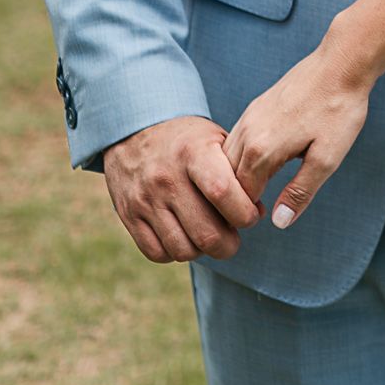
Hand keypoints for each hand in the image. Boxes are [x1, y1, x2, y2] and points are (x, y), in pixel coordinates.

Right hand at [104, 115, 262, 263]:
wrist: (133, 130)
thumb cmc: (187, 140)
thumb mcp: (215, 141)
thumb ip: (237, 174)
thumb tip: (256, 212)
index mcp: (193, 152)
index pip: (223, 192)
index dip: (244, 214)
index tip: (251, 215)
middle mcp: (166, 177)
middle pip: (206, 233)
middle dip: (229, 245)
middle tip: (233, 238)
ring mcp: (144, 199)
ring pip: (182, 250)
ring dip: (202, 252)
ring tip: (208, 236)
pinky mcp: (127, 215)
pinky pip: (157, 253)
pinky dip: (175, 253)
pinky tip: (184, 237)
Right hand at [224, 37, 371, 228]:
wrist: (341, 64)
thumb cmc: (338, 111)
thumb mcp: (326, 159)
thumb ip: (300, 192)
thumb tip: (279, 221)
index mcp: (261, 150)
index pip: (240, 195)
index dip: (247, 214)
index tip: (258, 223)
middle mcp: (248, 133)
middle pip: (227, 178)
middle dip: (236, 198)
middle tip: (253, 215)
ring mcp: (250, 117)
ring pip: (227, 158)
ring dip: (235, 178)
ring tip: (255, 195)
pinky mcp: (256, 107)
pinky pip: (235, 140)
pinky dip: (238, 159)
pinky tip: (256, 165)